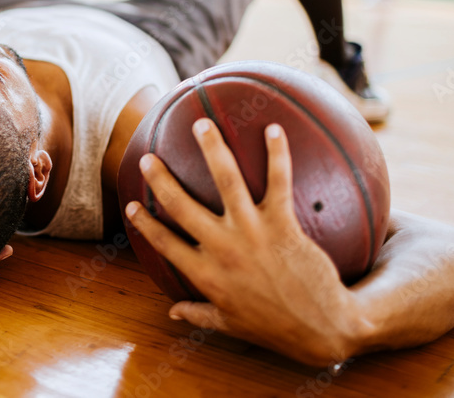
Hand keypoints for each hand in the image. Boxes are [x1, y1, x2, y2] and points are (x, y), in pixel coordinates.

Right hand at [124, 119, 366, 366]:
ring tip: (202, 123)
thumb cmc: (276, 327)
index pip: (164, 243)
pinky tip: (273, 128)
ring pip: (226, 181)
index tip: (131, 204)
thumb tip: (173, 313)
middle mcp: (223, 250)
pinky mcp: (284, 225)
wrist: (323, 329)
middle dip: (161, 179)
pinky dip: (277, 153)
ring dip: (212, 148)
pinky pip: (279, 182)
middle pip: (182, 206)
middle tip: (148, 157)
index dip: (145, 223)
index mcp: (206, 275)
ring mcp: (252, 234)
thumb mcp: (230, 324)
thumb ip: (199, 314)